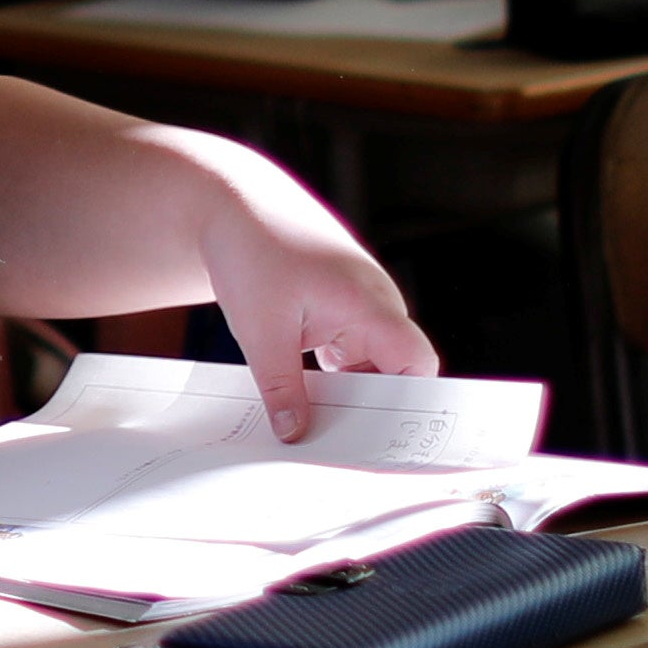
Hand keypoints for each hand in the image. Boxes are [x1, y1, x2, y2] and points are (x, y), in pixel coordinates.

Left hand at [194, 182, 441, 443]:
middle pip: (395, 370)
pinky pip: (348, 351)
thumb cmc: (251, 249)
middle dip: (371, 408)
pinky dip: (331, 374)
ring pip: (369, 363)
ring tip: (318, 425)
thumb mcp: (259, 331)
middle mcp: (374, 302)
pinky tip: (304, 396)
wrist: (230, 203)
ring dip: (347, 391)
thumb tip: (294, 433)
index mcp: (369, 302)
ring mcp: (358, 305)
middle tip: (340, 444)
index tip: (388, 440)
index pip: (417, 363)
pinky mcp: (339, 308)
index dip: (412, 403)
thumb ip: (280, 387)